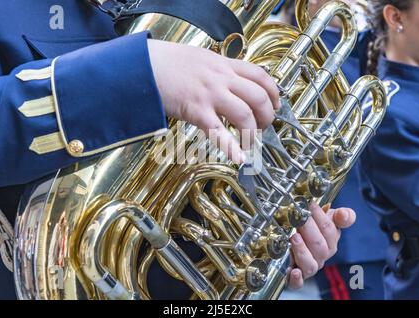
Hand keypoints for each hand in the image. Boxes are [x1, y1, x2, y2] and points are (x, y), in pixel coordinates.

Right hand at [147, 39, 279, 163]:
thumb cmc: (166, 62)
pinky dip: (232, 147)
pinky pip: (219, 132)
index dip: (274, 93)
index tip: (276, 104)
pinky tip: (239, 158)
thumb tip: (230, 81)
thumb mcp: (199, 58)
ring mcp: (210, 94)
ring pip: (245, 115)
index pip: (261, 76)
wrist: (142, 64)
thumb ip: (217, 69)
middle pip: (259, 97)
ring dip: (252, 133)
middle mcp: (221, 78)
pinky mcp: (196, 111)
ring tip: (250, 142)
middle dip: (268, 116)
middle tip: (264, 126)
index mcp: (223, 64)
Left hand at [287, 202, 355, 288]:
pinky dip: (297, 279)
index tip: (310, 204)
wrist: (298, 241)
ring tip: (294, 237)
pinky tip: (294, 272)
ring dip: (302, 251)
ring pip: (310, 264)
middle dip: (308, 229)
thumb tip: (344, 214)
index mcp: (331, 242)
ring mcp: (309, 267)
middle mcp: (321, 256)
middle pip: (319, 245)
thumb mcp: (329, 218)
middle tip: (299, 217)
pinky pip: (298, 283)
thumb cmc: (314, 228)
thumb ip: (341, 216)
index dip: (320, 216)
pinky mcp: (297, 277)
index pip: (329, 230)